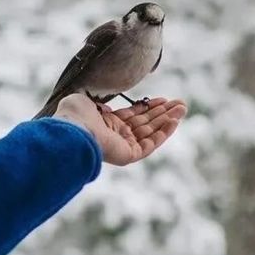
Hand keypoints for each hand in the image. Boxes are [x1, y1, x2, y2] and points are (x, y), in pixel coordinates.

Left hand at [52, 94, 186, 165]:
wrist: (71, 130)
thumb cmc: (74, 115)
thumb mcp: (84, 100)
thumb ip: (99, 101)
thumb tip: (108, 108)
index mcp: (105, 124)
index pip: (132, 116)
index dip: (148, 107)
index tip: (162, 99)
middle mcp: (115, 136)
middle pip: (144, 123)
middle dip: (163, 113)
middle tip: (180, 103)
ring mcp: (122, 147)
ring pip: (150, 133)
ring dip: (167, 121)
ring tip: (183, 108)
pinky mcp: (128, 156)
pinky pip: (150, 145)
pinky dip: (163, 134)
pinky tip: (174, 121)